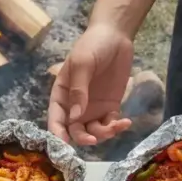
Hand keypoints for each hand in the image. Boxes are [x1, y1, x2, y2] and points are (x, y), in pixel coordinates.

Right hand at [48, 23, 133, 144]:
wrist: (116, 36)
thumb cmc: (92, 46)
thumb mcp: (82, 64)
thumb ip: (78, 90)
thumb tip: (74, 118)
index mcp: (62, 96)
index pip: (56, 119)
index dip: (58, 134)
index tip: (64, 144)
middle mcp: (75, 107)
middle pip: (75, 130)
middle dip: (83, 138)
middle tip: (94, 139)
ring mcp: (93, 108)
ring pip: (93, 131)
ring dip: (103, 134)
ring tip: (115, 125)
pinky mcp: (110, 107)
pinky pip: (110, 124)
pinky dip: (117, 127)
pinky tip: (125, 122)